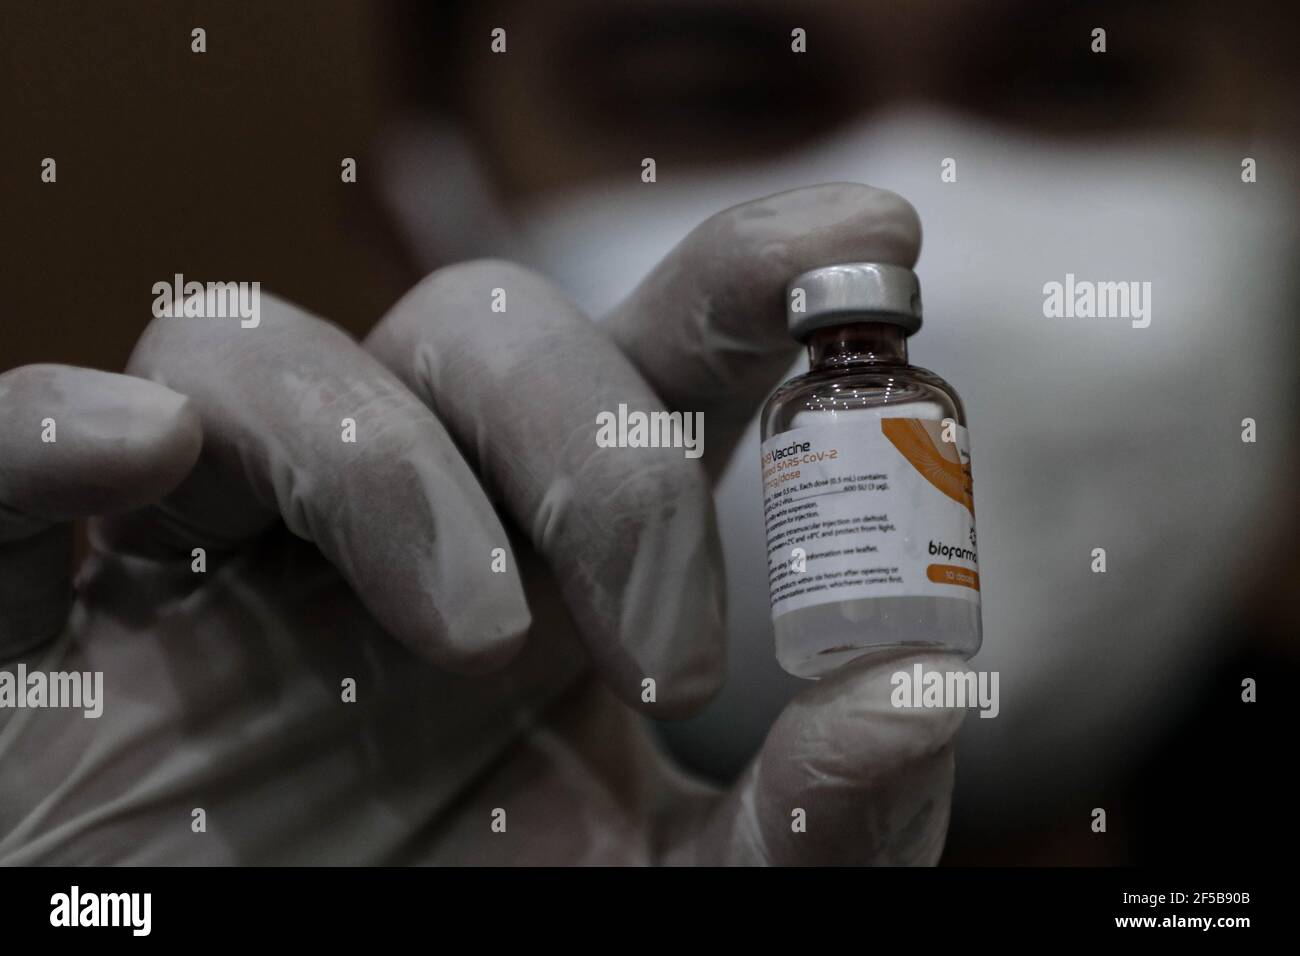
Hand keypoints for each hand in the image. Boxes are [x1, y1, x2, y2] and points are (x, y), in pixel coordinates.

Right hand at [0, 183, 965, 863]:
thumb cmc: (469, 938)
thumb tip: (928, 686)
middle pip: (477, 327)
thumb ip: (811, 821)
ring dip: (384, 460)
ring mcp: (214, 558)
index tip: (873, 240)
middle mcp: (387, 527)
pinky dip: (52, 425)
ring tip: (476, 636)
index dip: (750, 273)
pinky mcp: (50, 617)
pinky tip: (139, 461)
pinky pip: (15, 446)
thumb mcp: (670, 896)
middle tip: (671, 661)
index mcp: (540, 567)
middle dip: (598, 456)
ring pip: (260, 352)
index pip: (642, 361)